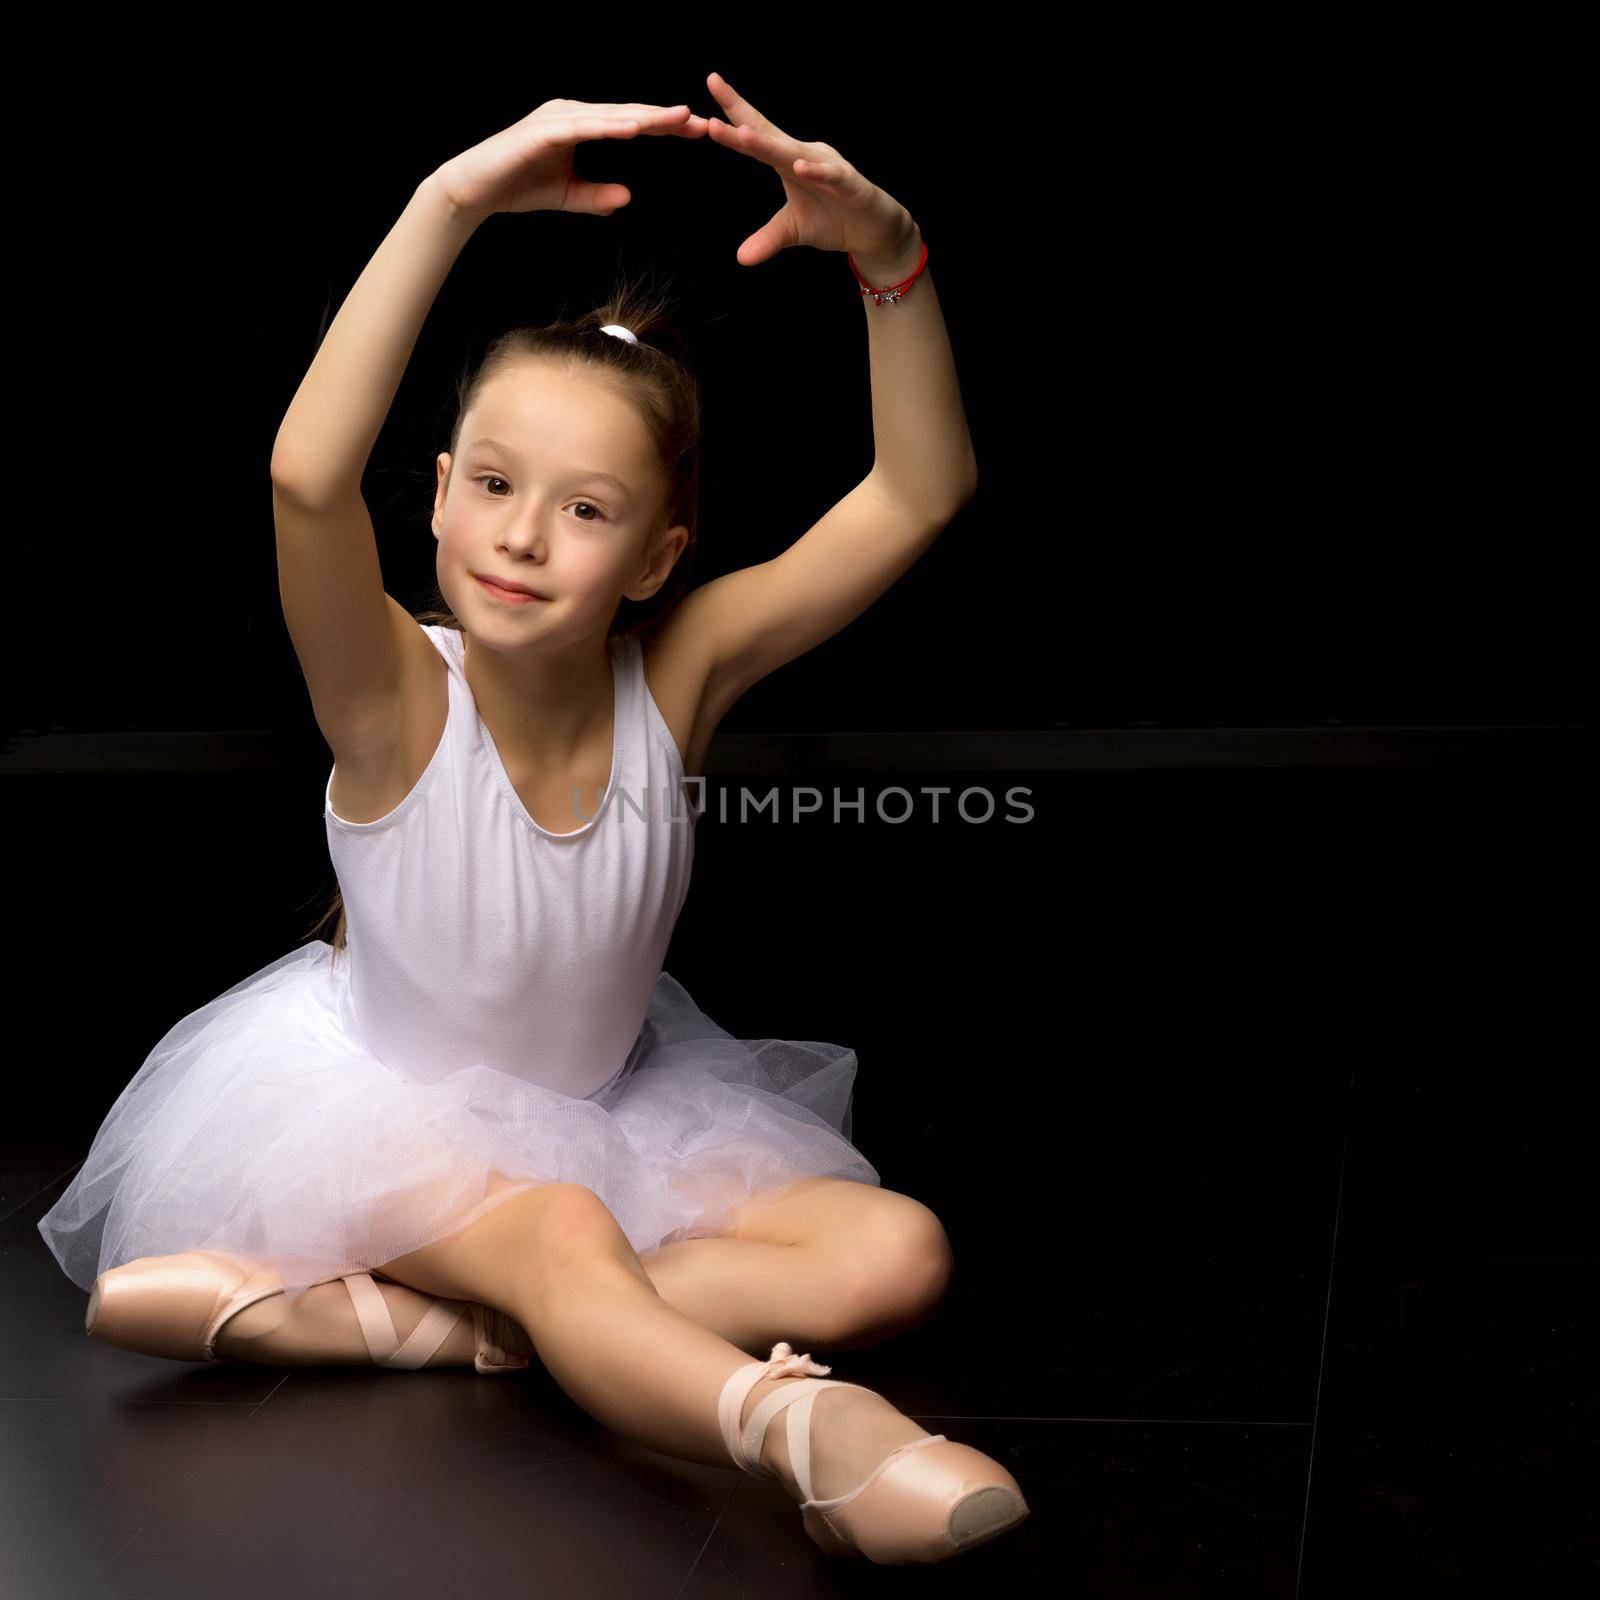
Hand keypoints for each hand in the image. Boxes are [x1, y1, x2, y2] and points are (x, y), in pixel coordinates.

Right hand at [432, 98, 709, 221]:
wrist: (475, 189)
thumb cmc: (518, 186)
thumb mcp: (568, 195)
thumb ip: (597, 196)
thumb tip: (627, 197)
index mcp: (580, 123)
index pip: (630, 123)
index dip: (664, 127)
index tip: (696, 130)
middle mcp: (572, 113)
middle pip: (628, 113)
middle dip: (665, 118)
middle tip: (700, 121)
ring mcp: (557, 118)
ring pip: (611, 116)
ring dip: (645, 118)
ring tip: (676, 120)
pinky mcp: (543, 131)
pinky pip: (584, 128)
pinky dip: (610, 127)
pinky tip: (635, 129)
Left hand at [700, 71, 917, 267]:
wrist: (875, 231)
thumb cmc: (834, 220)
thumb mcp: (794, 231)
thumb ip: (767, 239)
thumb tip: (741, 258)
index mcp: (788, 161)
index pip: (757, 133)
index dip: (734, 111)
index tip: (711, 83)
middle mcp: (806, 156)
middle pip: (768, 136)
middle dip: (741, 120)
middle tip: (712, 106)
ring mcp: (829, 168)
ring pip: (795, 153)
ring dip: (769, 145)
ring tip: (743, 136)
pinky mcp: (852, 185)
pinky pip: (833, 175)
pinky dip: (818, 171)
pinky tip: (800, 167)